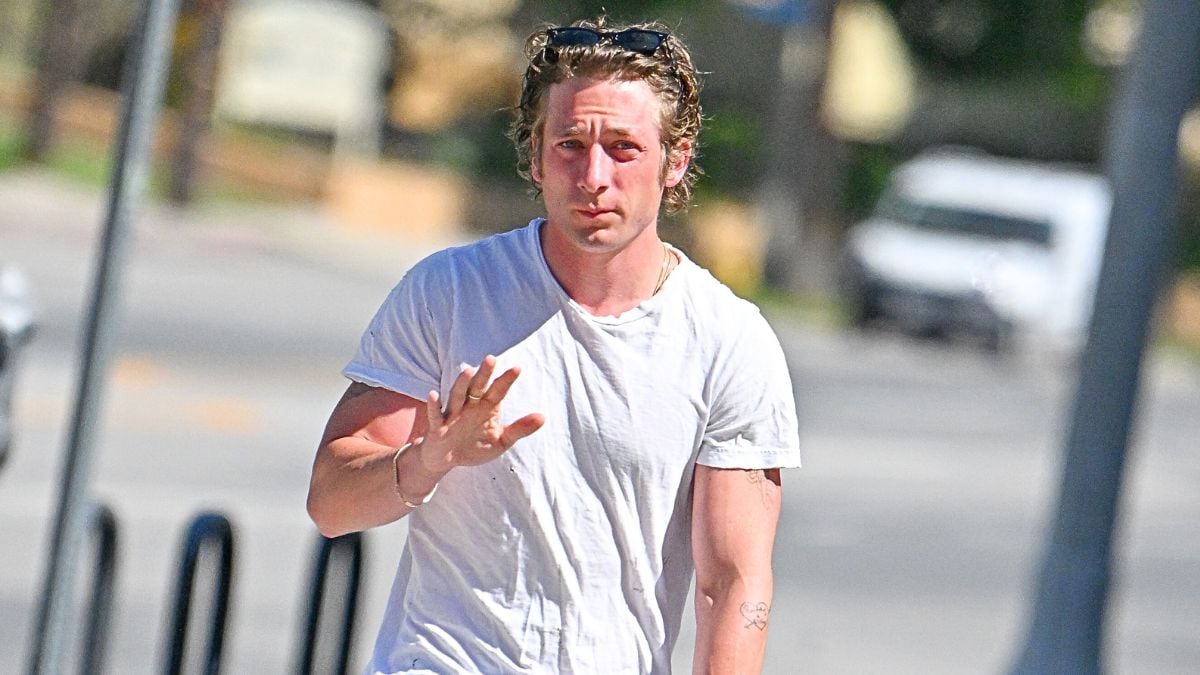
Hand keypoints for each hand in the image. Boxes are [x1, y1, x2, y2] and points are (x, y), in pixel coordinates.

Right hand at [418, 355, 544, 473]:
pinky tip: (433, 394)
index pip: (498, 391)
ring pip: (457, 396)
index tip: (517, 369)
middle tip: (491, 359)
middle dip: (484, 374)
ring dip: (461, 384)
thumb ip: (519, 429)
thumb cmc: (474, 446)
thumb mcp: (501, 441)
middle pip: (477, 387)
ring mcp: (452, 414)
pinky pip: (435, 415)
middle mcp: (469, 406)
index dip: (506, 380)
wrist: (446, 460)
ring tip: (468, 372)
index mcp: (486, 407)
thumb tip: (543, 417)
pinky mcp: (437, 427)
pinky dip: (434, 405)